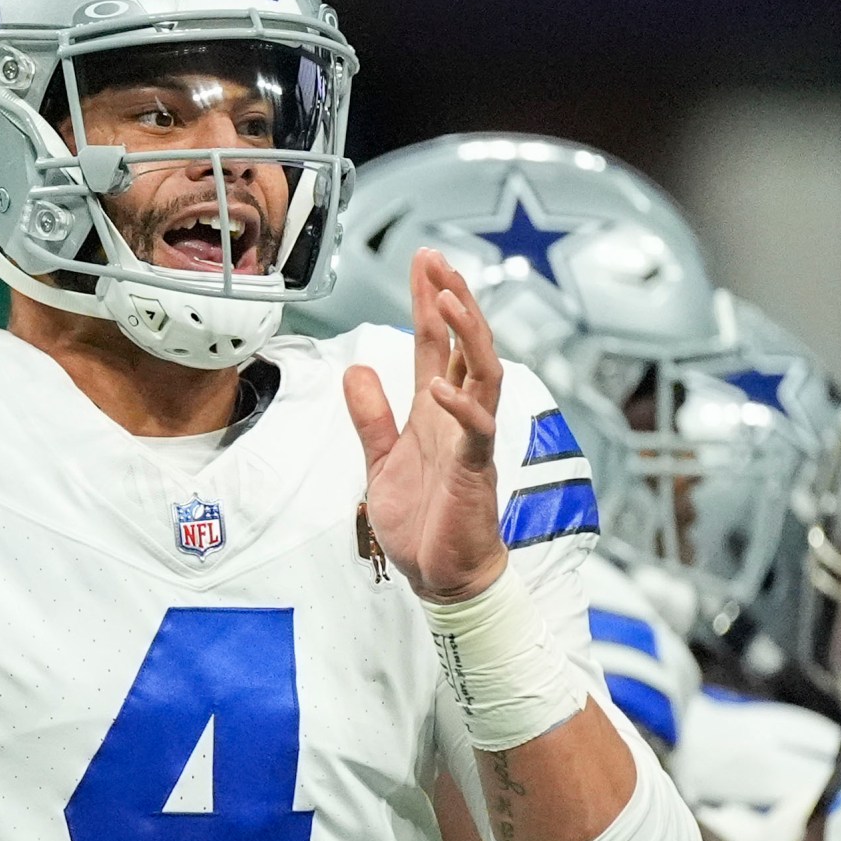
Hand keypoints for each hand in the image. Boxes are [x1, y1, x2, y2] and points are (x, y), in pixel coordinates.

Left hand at [347, 248, 509, 601]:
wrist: (441, 578)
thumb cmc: (422, 523)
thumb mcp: (381, 461)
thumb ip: (371, 416)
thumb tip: (356, 370)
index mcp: (435, 412)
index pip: (436, 345)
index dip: (429, 303)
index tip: (424, 262)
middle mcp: (458, 418)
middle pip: (466, 345)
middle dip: (453, 300)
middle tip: (437, 262)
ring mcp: (471, 442)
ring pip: (484, 374)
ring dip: (468, 336)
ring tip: (448, 300)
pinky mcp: (475, 472)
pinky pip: (477, 432)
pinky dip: (461, 407)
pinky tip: (440, 386)